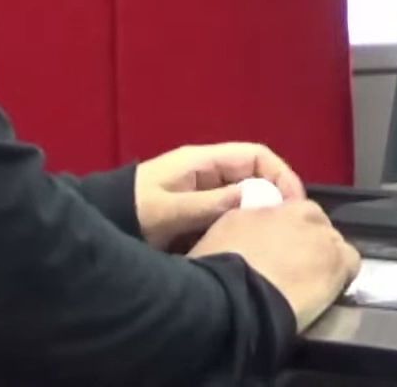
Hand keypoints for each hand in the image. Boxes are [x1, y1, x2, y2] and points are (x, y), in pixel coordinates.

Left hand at [133, 142, 306, 249]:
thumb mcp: (172, 210)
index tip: (294, 203)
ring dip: (261, 211)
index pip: (256, 155)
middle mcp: (208, 171)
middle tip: (289, 226)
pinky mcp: (198, 210)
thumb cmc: (134, 212)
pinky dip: (244, 222)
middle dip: (276, 196)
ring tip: (275, 236)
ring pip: (245, 195)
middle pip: (256, 175)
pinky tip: (251, 242)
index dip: (281, 174)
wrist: (102, 223)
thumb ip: (213, 203)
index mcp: (203, 161)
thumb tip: (259, 197)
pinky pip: (231, 211)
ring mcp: (204, 190)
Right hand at [190, 200, 360, 330]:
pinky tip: (327, 289)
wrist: (238, 297)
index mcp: (276, 204)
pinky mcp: (339, 265)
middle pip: (316, 225)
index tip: (279, 248)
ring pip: (334, 244)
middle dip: (307, 242)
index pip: (294, 210)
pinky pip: (351, 264)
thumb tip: (253, 227)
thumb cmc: (221, 264)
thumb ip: (248, 221)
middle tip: (291, 266)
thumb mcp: (226, 229)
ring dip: (324, 258)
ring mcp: (325, 239)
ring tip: (309, 282)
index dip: (288, 230)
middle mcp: (304, 214)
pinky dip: (342, 273)